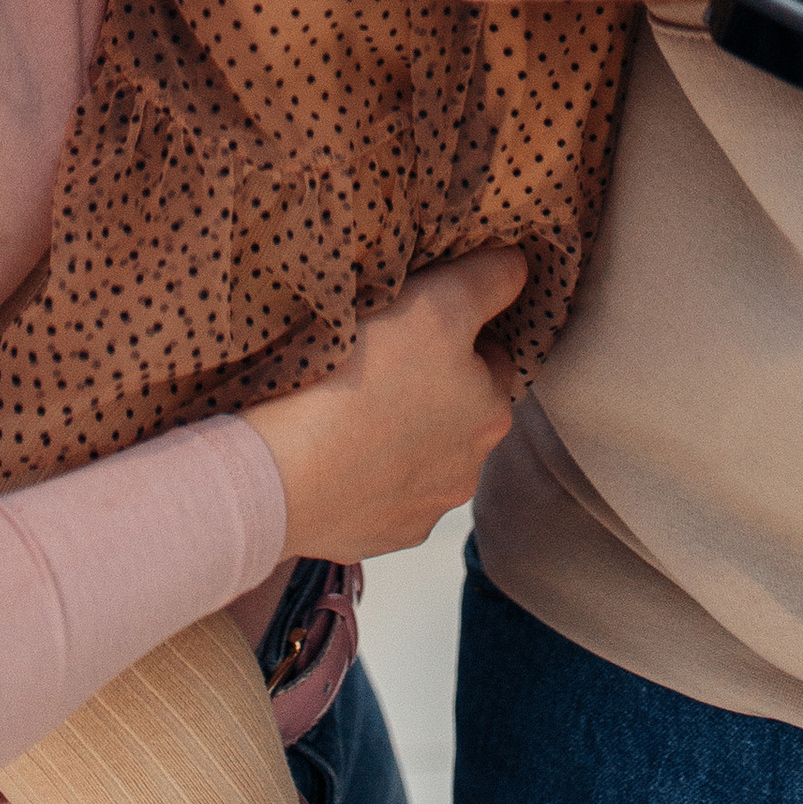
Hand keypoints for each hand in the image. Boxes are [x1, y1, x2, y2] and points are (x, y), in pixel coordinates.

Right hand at [243, 247, 524, 560]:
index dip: (456, 335)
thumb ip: (488, 280)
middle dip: (430, 389)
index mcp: (490, 412)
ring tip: (350, 406)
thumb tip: (517, 267)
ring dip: (399, 435)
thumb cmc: (363, 379)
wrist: (285, 474)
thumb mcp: (437, 302)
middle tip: (380, 361)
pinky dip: (367, 475)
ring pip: (420, 458)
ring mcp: (423, 510)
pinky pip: (381, 496)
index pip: (490, 360)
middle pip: (456, 412)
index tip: (418, 325)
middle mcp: (469, 470)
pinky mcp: (379, 535)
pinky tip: (336, 452)